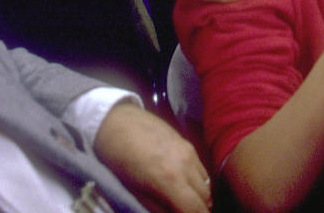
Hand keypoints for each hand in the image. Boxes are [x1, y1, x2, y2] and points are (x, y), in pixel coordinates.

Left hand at [94, 101, 210, 212]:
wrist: (116, 120)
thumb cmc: (117, 159)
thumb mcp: (132, 191)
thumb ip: (156, 208)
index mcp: (169, 180)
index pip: (196, 209)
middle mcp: (185, 165)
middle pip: (206, 198)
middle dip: (199, 210)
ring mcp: (189, 152)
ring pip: (206, 183)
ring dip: (201, 197)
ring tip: (188, 205)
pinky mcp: (187, 143)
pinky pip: (201, 169)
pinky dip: (199, 182)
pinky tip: (186, 186)